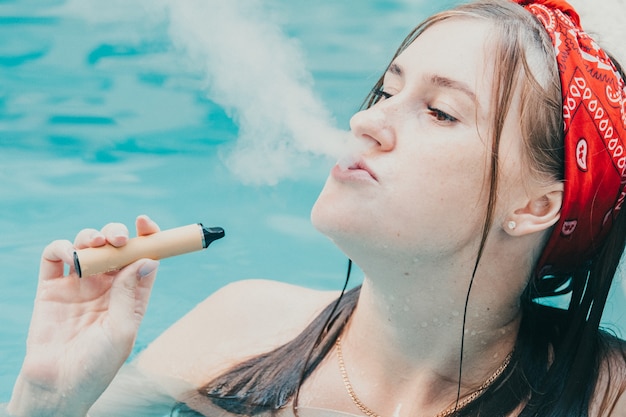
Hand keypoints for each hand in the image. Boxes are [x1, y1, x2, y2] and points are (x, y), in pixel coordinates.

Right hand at [8, 215, 160, 416]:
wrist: (57, 386)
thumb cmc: (97, 365)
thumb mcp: (122, 330)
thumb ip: (130, 293)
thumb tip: (147, 259)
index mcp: (131, 295)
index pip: (143, 257)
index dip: (148, 238)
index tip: (147, 225)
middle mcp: (107, 286)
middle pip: (117, 247)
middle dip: (119, 233)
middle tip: (119, 238)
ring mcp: (79, 285)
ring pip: (88, 246)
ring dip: (93, 236)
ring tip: (96, 243)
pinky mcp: (51, 288)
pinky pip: (55, 257)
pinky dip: (62, 247)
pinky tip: (71, 255)